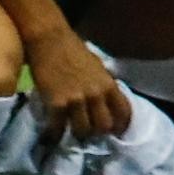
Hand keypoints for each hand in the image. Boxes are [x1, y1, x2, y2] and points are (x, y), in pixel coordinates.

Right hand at [27, 26, 131, 140]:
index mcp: (109, 84)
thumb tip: (108, 101)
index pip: (124, 113)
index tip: (115, 132)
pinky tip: (54, 134)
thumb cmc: (73, 50)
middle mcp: (96, 95)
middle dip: (98, 132)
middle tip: (91, 132)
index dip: (121, 125)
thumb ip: (104, 85)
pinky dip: (56, 134)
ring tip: (72, 132)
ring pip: (83, 131)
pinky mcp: (56, 104)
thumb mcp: (98, 67)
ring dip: (78, 134)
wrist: (49, 40)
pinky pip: (59, 128)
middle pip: (104, 127)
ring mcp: (76, 100)